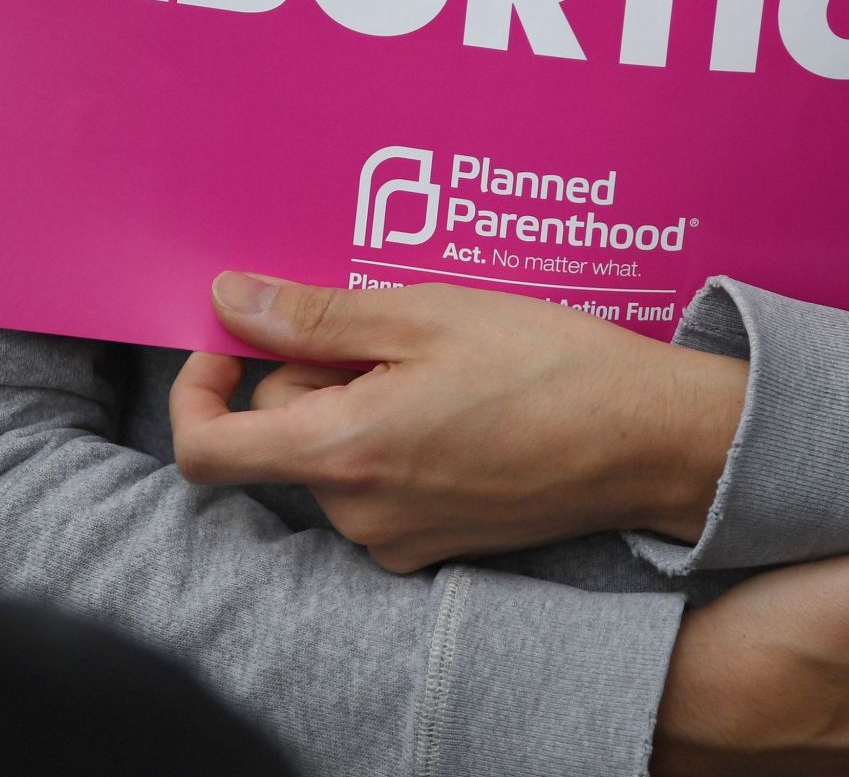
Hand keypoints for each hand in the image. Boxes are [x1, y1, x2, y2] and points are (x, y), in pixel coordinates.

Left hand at [171, 274, 745, 571]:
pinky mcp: (434, 549)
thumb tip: (228, 299)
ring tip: (442, 364)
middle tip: (394, 327)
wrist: (651, 440)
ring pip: (332, 457)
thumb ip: (315, 315)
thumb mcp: (426, 314)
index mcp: (344, 453)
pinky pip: (377, 486)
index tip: (232, 344)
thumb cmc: (549, 366)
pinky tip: (462, 405)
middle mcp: (359, 514)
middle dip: (313, 374)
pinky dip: (395, 441)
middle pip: (281, 434)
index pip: (206, 449)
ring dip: (359, 404)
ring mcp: (397, 540)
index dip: (197, 390)